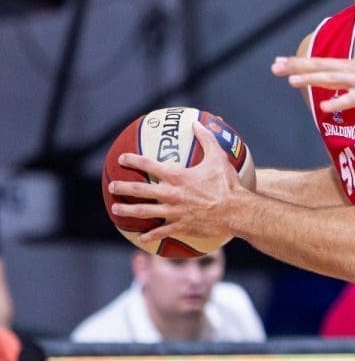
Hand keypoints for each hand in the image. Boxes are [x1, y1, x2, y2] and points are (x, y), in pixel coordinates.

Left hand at [109, 121, 243, 245]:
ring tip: (116, 209)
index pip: (149, 165)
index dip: (133, 160)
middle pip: (139, 190)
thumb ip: (206, 139)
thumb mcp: (219, 158)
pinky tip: (141, 238)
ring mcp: (174, 212)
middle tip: (113, 186)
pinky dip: (150, 235)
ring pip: (144, 212)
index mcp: (177, 177)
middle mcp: (171, 194)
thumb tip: (197, 122)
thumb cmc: (228, 184)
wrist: (236, 211)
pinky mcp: (181, 226)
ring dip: (128, 210)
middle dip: (123, 187)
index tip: (122, 159)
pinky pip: (161, 231)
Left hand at [273, 56, 354, 112]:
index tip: (280, 62)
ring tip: (292, 81)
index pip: (322, 63)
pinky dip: (339, 102)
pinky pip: (354, 99)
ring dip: (312, 79)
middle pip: (323, 67)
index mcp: (354, 67)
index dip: (301, 62)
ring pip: (334, 79)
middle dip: (298, 66)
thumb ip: (354, 87)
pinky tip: (325, 106)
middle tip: (275, 67)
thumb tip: (340, 95)